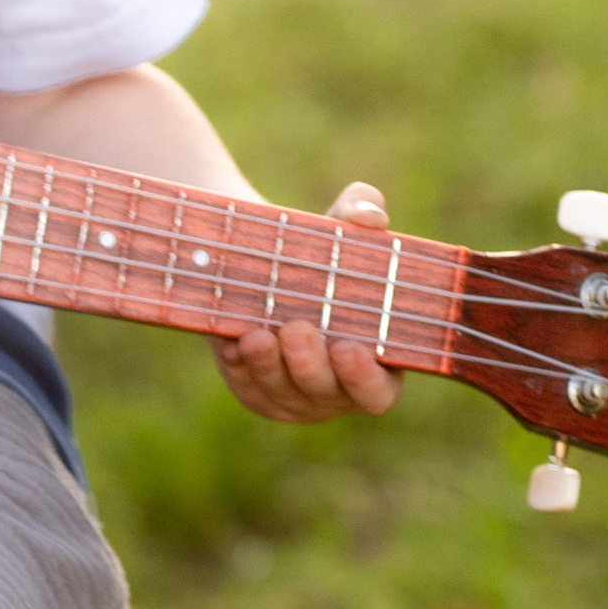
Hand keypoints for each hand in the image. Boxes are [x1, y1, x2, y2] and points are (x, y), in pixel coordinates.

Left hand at [213, 180, 404, 423]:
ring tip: (257, 335)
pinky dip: (237, 365)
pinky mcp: (255, 389)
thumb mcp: (341, 226)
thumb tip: (369, 217)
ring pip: (278, 392)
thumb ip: (362, 213)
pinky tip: (230, 342)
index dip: (365, 378)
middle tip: (297, 330)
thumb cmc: (325, 251)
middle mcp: (336, 390)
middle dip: (309, 365)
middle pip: (324, 393)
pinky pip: (245, 384)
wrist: (271, 262)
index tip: (349, 348)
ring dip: (267, 366)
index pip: (378, 391)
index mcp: (377, 364)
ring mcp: (293, 395)